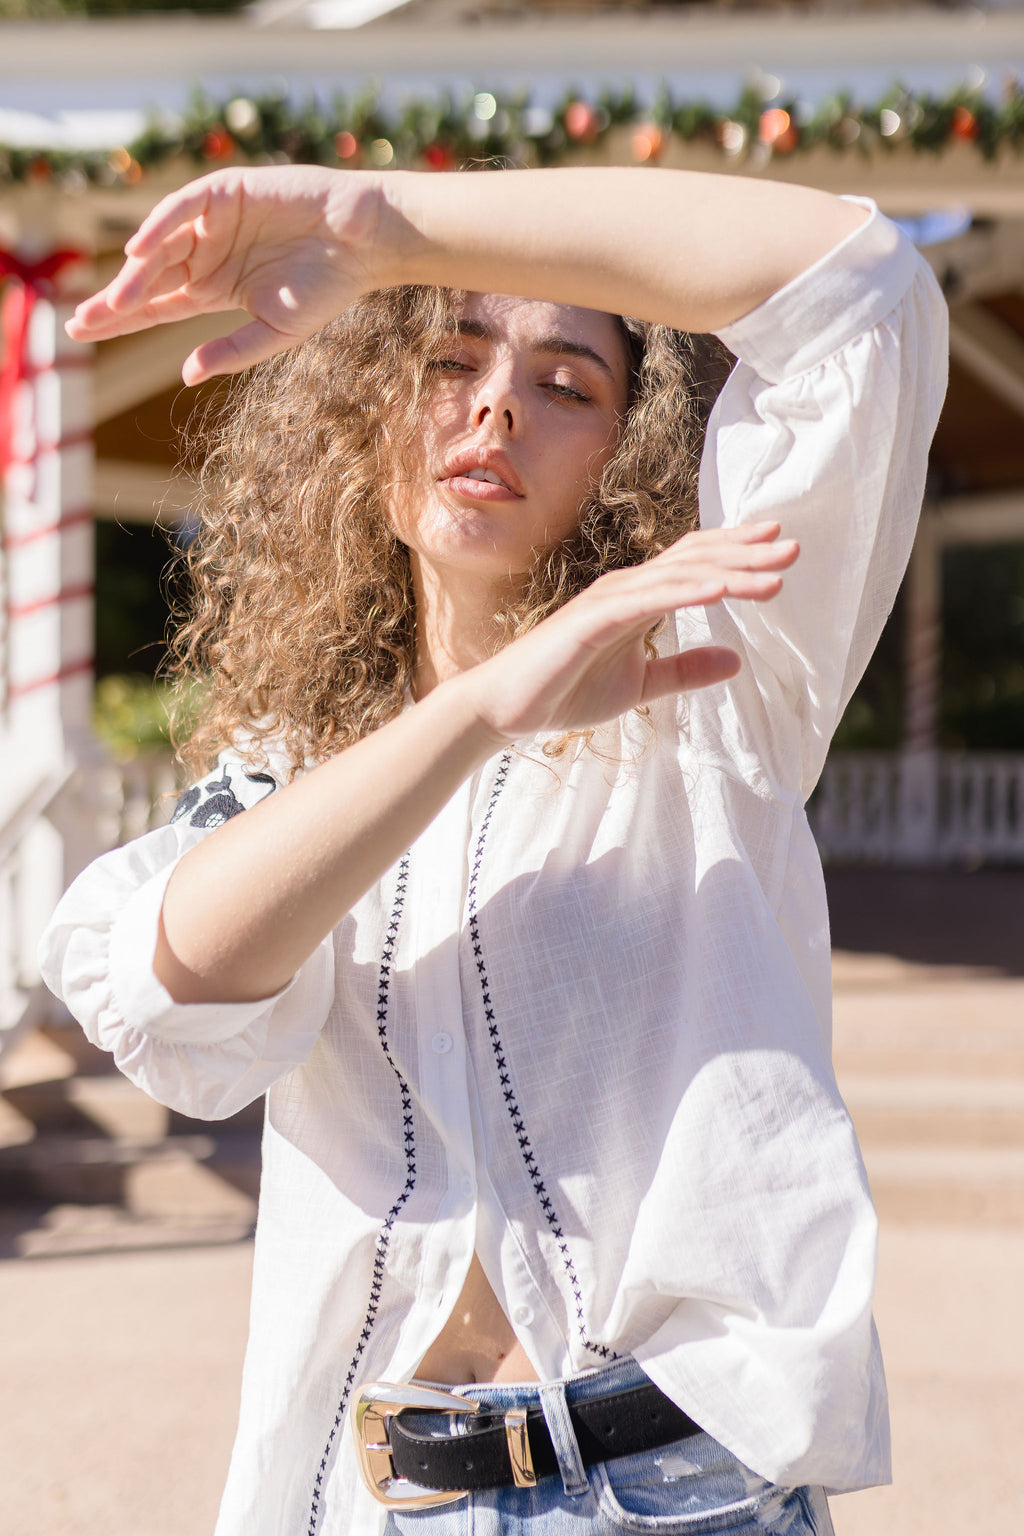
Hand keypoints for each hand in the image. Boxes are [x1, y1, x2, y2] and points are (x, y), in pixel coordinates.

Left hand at [65, 166, 384, 383]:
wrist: (363, 242)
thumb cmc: (327, 288)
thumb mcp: (275, 331)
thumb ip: (231, 351)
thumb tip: (186, 375)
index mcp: (215, 287)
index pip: (157, 304)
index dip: (121, 316)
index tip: (83, 331)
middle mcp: (207, 253)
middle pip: (149, 278)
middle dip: (115, 299)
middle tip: (80, 322)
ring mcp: (214, 221)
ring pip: (162, 246)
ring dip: (137, 273)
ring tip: (115, 300)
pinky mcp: (227, 191)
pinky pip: (184, 208)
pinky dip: (160, 225)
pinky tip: (139, 250)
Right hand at [465, 522, 797, 740]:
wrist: (505, 709)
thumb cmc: (564, 691)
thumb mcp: (639, 686)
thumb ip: (684, 671)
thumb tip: (737, 662)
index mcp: (637, 599)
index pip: (694, 564)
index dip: (736, 552)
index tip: (779, 547)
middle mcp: (625, 589)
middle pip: (695, 560)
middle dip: (746, 553)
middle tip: (794, 547)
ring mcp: (606, 601)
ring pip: (678, 577)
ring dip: (729, 572)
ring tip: (773, 574)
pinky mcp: (590, 621)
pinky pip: (646, 601)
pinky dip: (686, 593)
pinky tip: (721, 591)